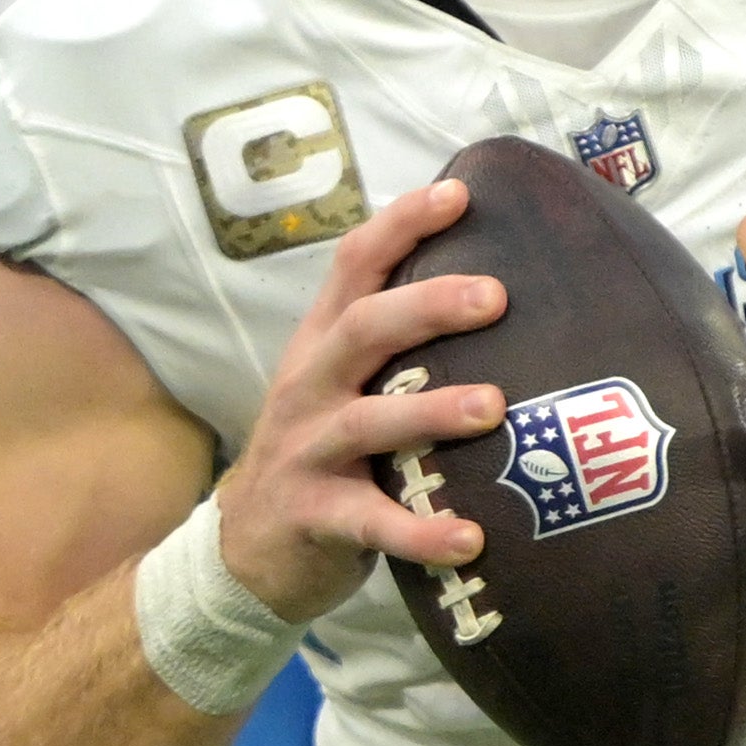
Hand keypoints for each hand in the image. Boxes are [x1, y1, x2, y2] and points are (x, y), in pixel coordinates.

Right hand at [214, 180, 510, 621]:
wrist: (248, 551)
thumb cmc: (323, 453)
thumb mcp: (343, 387)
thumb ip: (397, 347)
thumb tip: (498, 291)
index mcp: (323, 344)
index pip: (354, 266)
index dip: (401, 224)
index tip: (458, 194)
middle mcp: (312, 386)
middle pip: (363, 330)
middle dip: (427, 307)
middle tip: (495, 296)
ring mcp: (309, 451)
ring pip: (369, 422)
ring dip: (431, 412)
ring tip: (494, 407)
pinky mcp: (316, 517)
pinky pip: (373, 524)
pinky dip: (421, 534)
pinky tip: (471, 540)